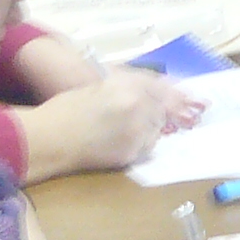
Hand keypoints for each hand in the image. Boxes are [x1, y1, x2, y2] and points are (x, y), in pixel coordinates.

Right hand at [16, 71, 192, 178]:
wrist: (50, 138)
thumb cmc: (67, 108)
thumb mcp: (100, 86)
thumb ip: (128, 87)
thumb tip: (154, 91)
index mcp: (129, 86)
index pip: (161, 88)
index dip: (175, 93)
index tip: (189, 97)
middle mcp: (138, 106)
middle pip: (163, 109)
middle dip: (161, 112)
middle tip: (154, 116)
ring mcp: (137, 131)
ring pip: (157, 129)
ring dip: (150, 128)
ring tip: (127, 128)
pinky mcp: (132, 153)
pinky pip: (147, 147)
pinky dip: (141, 143)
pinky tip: (123, 141)